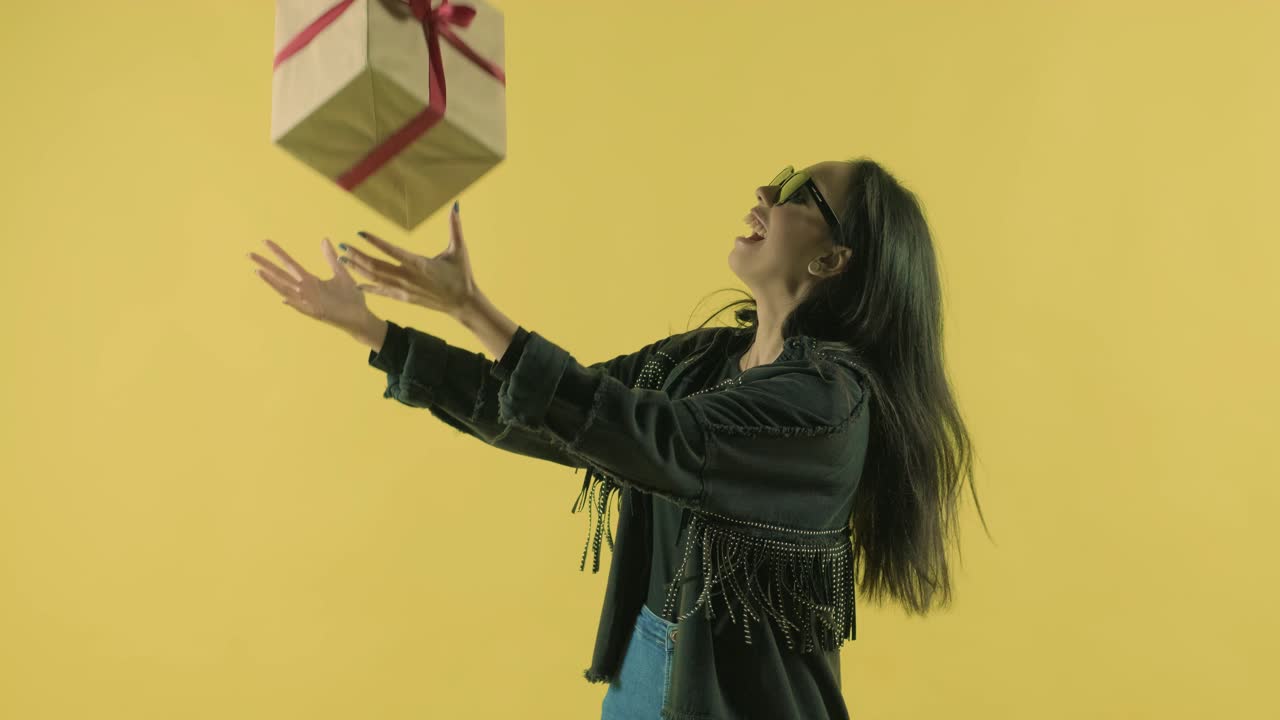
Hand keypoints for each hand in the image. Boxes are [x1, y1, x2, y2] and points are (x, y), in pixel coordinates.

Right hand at [248, 237, 375, 334]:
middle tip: (249, 254)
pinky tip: (282, 297)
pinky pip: (300, 306)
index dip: (278, 253)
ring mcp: (308, 301)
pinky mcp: (315, 312)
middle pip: (282, 275)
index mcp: (310, 280)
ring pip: (286, 290)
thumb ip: (330, 258)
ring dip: (272, 282)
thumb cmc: (351, 297)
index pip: (290, 264)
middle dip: (266, 265)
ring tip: (258, 271)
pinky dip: (292, 301)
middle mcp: (305, 290)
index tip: (265, 241)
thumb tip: (324, 239)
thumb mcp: (341, 273)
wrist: (361, 316)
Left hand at [339, 204, 477, 318]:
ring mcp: (405, 289)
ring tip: (343, 259)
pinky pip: (382, 292)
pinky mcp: (405, 298)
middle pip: (377, 266)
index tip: (360, 233)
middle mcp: (408, 277)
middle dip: (357, 255)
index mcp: (419, 263)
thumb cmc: (461, 275)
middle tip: (342, 246)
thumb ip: (455, 227)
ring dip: (358, 268)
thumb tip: (456, 205)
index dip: (375, 242)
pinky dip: (368, 287)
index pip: (392, 250)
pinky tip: (356, 282)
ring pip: (376, 278)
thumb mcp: (459, 249)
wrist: (463, 303)